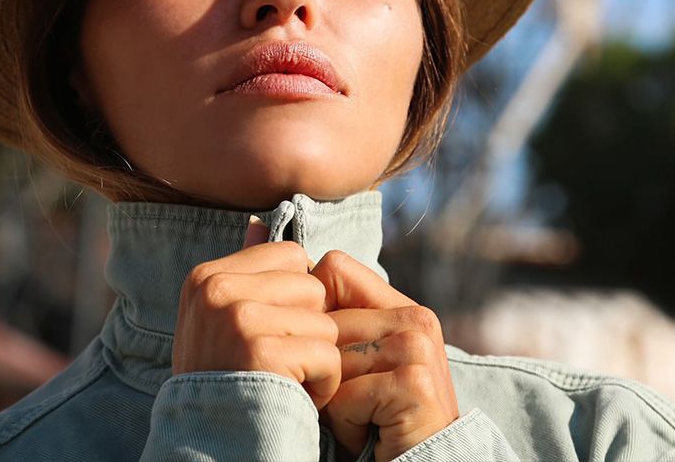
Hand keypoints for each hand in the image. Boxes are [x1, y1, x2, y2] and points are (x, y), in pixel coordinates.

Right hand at [172, 220, 341, 408]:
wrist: (209, 449)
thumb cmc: (225, 383)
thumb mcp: (220, 322)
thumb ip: (243, 271)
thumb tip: (256, 222)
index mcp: (207, 276)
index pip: (290, 256)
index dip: (297, 299)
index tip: (275, 334)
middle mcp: (217, 290)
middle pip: (311, 286)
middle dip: (310, 329)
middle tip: (282, 364)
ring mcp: (236, 318)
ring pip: (323, 320)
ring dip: (319, 359)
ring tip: (286, 383)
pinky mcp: (261, 352)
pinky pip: (326, 354)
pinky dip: (323, 385)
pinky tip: (296, 401)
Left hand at [312, 251, 458, 461]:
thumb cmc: (374, 416)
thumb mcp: (353, 359)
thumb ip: (327, 315)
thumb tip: (257, 242)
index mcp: (402, 305)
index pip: (334, 268)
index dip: (313, 308)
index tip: (320, 350)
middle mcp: (415, 318)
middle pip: (326, 321)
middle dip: (320, 367)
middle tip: (346, 398)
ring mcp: (417, 349)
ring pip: (331, 358)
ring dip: (331, 398)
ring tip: (357, 415)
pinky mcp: (414, 384)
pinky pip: (345, 395)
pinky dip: (345, 423)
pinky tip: (367, 432)